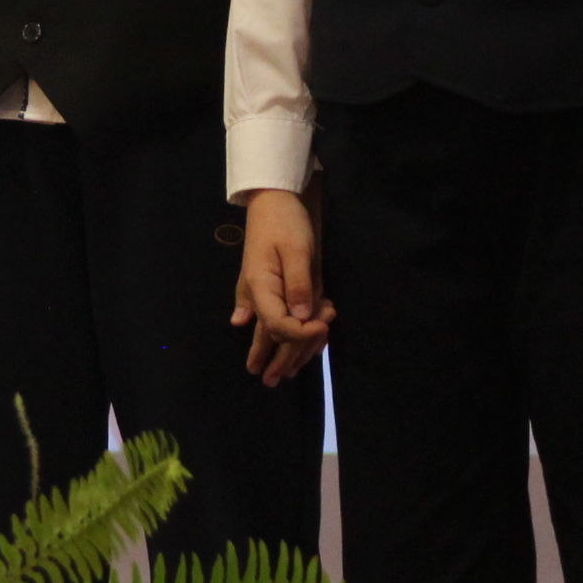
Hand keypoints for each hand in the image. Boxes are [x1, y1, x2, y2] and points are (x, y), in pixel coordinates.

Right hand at [231, 188, 330, 385]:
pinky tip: (274, 338)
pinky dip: (279, 328)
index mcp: (262, 286)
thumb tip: (302, 318)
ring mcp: (260, 290)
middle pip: (268, 331)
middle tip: (273, 382)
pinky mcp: (267, 285)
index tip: (323, 326)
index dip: (301, 334)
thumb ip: (299, 285)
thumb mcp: (297, 250)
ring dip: (277, 347)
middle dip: (274, 357)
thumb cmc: (285, 223)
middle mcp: (258, 293)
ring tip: (282, 371)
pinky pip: (271, 312)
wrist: (272, 200)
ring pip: (269, 326)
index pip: (279, 323)